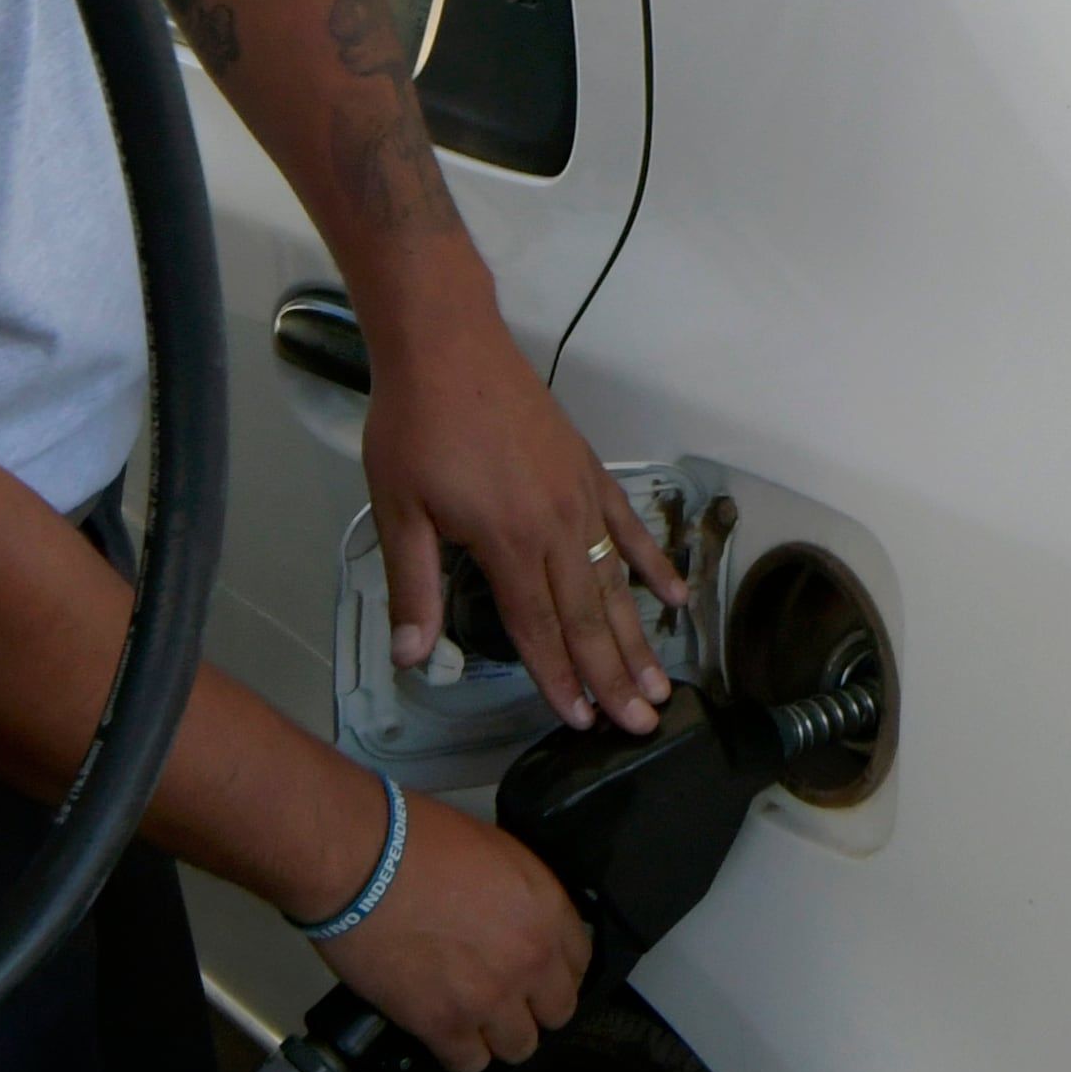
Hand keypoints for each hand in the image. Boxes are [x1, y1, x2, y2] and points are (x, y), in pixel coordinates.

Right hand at [315, 794, 588, 1071]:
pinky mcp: (442, 1024)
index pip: (580, 963)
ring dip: (497, 1036)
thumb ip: (520, 896)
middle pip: (557, 1012)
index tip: (538, 975)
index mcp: (546, 910)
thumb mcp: (494, 850)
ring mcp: (488, 997)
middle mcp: (529, 959)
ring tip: (471, 1020)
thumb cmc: (415, 840)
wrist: (361, 861)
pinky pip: (468, 1063)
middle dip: (533, 1008)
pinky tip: (443, 1033)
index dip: (556, 972)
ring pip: (518, 1047)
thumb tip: (520, 921)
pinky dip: (456, 1053)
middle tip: (504, 998)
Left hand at [359, 293, 683, 729]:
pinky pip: (628, 527)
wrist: (448, 346)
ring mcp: (580, 497)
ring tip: (660, 682)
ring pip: (615, 581)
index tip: (584, 723)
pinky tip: (671, 595)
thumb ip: (413, 586)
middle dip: (614, 676)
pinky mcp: (589, 471)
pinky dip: (651, 563)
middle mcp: (556, 527)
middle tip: (642, 724)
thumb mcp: (399, 510)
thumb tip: (411, 657)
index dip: (561, 680)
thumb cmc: (415, 427)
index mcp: (508, 543)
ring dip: (638, 636)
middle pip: (589, 616)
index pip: (538, 628)